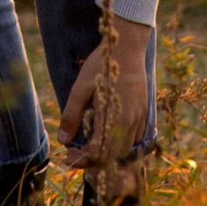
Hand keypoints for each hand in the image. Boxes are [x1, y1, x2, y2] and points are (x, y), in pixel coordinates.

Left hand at [59, 16, 154, 178]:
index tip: (67, 157)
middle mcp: (130, 122)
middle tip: (75, 151)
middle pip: (113, 156)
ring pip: (126, 149)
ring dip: (108, 152)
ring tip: (90, 144)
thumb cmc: (101, 65)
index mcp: (113, 118)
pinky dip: (121, 142)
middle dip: (92, 159)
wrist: (127, 46)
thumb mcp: (81, 88)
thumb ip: (72, 115)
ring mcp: (139, 117)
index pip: (98, 153)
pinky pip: (135, 137)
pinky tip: (108, 132)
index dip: (81, 159)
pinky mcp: (143, 111)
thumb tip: (63, 140)